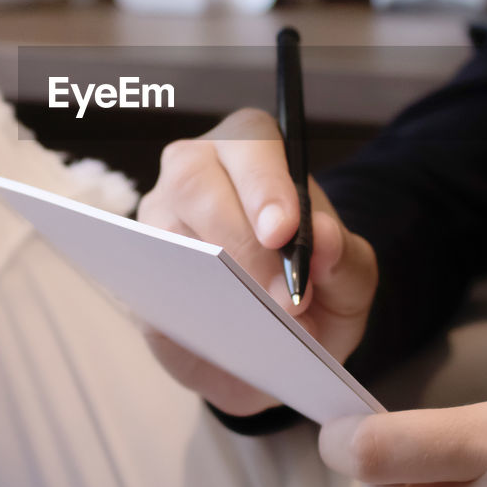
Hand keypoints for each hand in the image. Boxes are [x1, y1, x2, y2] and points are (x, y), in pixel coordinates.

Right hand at [137, 107, 377, 416]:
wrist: (284, 340)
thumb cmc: (317, 288)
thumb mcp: (350, 277)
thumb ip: (344, 258)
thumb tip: (322, 239)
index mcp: (255, 151)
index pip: (252, 146)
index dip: (264, 188)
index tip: (283, 232)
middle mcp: (196, 168)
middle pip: (195, 180)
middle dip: (238, 241)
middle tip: (278, 297)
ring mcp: (157, 214)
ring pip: (163, 228)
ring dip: (208, 278)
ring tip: (256, 325)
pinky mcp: (136, 267)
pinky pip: (143, 281)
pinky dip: (178, 310)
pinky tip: (215, 337)